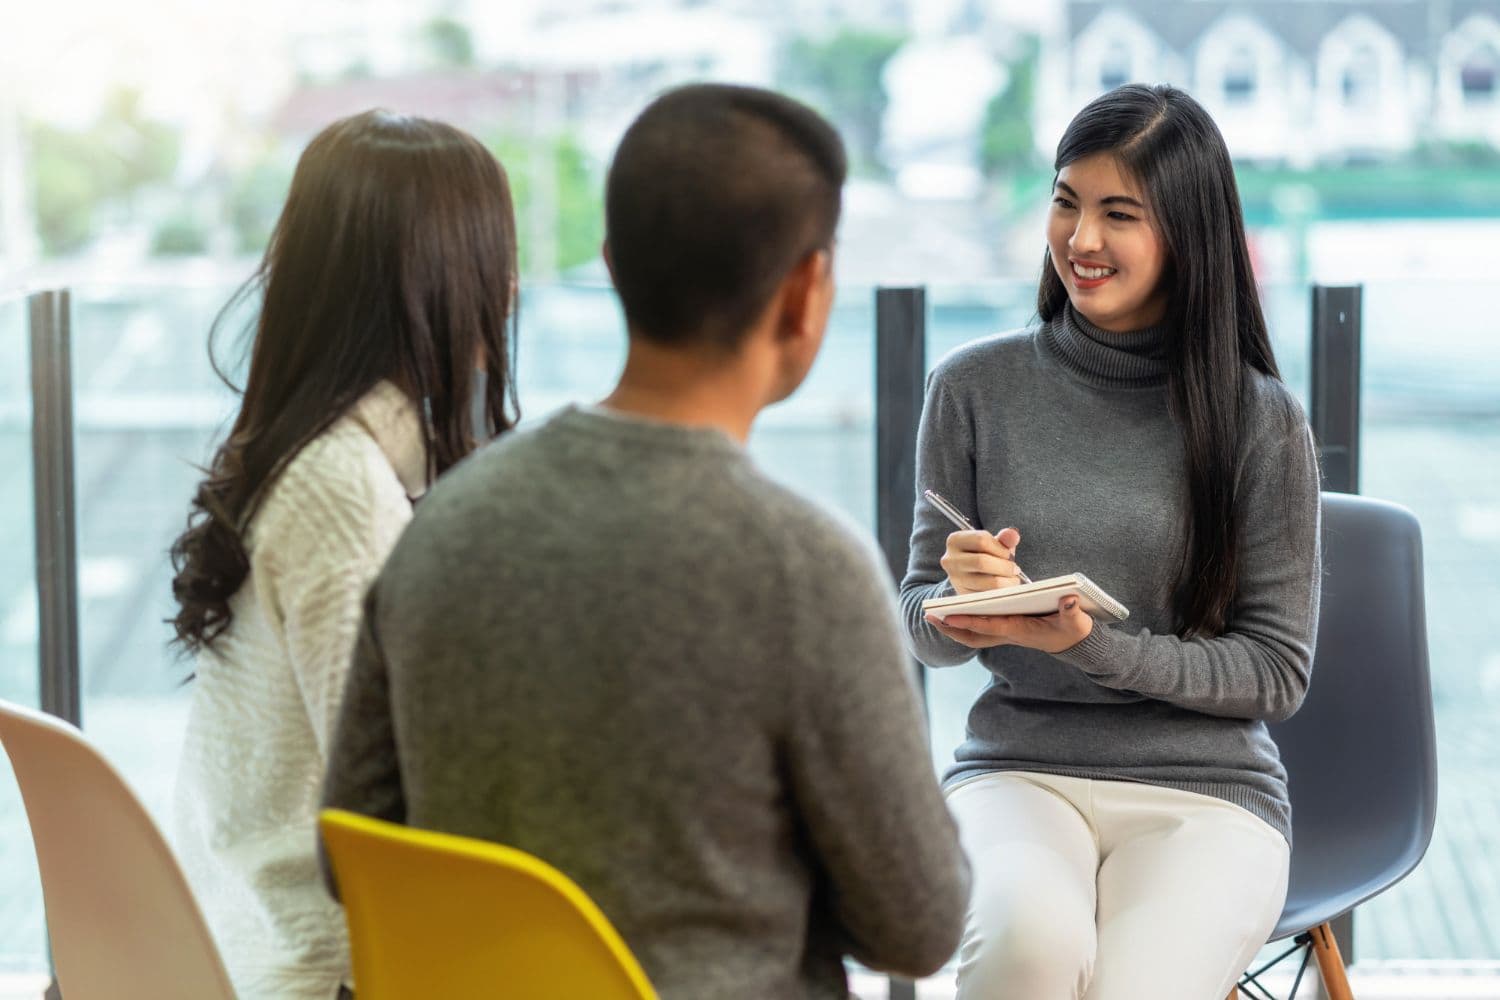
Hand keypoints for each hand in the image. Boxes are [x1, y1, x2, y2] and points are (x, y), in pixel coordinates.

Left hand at [924, 596, 1094, 653]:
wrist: (1073, 642)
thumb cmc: (1073, 630)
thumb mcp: (1076, 621)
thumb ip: (1072, 611)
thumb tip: (1069, 599)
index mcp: (1022, 630)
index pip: (991, 626)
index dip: (970, 621)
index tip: (949, 616)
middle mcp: (1009, 633)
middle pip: (974, 635)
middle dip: (952, 628)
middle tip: (930, 617)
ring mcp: (1005, 633)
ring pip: (973, 635)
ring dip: (953, 628)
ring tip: (933, 616)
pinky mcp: (1006, 629)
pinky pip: (978, 630)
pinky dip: (963, 625)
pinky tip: (950, 615)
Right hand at [941, 526, 1023, 594]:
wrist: (969, 576)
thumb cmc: (982, 555)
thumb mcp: (992, 543)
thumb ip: (1004, 538)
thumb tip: (1013, 535)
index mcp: (955, 541)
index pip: (981, 540)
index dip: (1000, 548)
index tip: (1008, 554)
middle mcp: (950, 560)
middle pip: (982, 562)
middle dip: (1005, 566)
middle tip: (1014, 569)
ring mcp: (956, 580)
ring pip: (989, 582)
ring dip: (1007, 582)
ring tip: (1012, 579)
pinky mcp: (964, 597)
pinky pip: (990, 596)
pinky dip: (1002, 593)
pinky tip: (1005, 589)